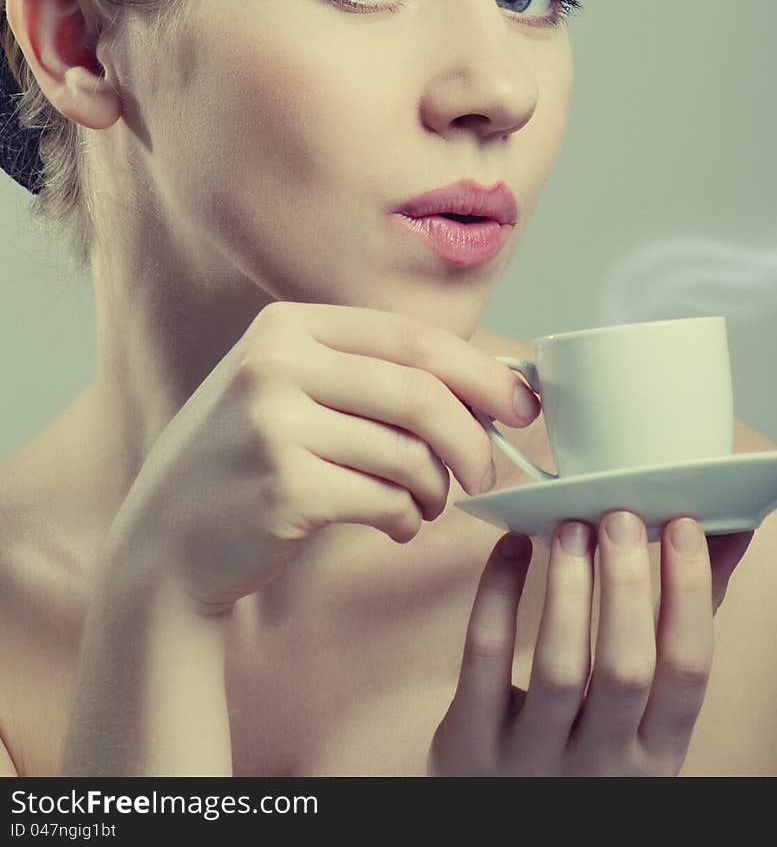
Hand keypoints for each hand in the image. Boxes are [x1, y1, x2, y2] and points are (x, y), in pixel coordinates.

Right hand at [98, 302, 535, 615]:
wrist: (165, 540)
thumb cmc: (247, 460)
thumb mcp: (288, 388)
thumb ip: (369, 374)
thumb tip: (488, 383)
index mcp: (287, 326)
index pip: (412, 338)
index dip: (480, 371)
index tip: (521, 403)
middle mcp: (275, 364)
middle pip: (421, 393)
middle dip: (473, 437)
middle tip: (488, 471)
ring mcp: (274, 425)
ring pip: (408, 454)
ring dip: (436, 489)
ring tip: (426, 503)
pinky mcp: (284, 489)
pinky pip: (387, 502)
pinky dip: (408, 519)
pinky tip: (396, 525)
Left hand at [427, 511, 753, 775]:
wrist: (504, 822)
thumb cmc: (590, 743)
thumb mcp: (647, 708)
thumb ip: (685, 620)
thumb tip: (729, 531)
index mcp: (657, 753)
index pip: (688, 671)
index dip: (690, 595)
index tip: (685, 526)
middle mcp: (601, 764)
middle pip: (625, 670)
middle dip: (627, 587)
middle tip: (620, 516)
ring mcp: (532, 759)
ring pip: (559, 668)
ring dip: (568, 589)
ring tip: (571, 526)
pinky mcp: (472, 742)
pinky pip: (486, 659)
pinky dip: (497, 596)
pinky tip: (512, 545)